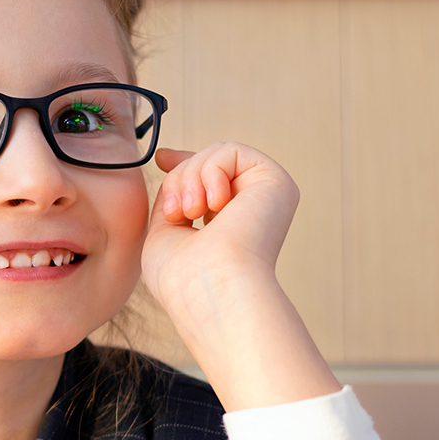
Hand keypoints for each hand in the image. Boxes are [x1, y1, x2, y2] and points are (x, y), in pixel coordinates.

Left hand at [142, 142, 298, 317]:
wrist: (210, 289)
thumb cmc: (182, 276)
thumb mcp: (165, 230)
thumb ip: (173, 197)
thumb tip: (170, 160)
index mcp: (230, 222)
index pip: (210, 179)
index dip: (185, 164)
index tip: (162, 158)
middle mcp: (252, 207)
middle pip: (205, 163)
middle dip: (180, 178)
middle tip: (176, 213)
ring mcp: (266, 194)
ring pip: (215, 154)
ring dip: (190, 178)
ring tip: (190, 213)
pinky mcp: (276, 181)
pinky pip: (231, 150)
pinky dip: (210, 172)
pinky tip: (213, 205)